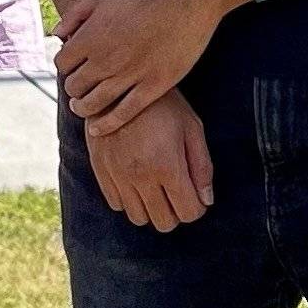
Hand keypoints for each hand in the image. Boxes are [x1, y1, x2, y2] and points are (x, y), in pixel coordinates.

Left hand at [57, 0, 235, 130]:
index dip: (64, 66)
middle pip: (75, 86)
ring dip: (83, 108)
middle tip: (78, 88)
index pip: (62, 64)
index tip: (72, 67)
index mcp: (90, 37)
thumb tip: (56, 35)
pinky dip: (107, 124)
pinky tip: (98, 128)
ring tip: (82, 107)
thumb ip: (75, 15)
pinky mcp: (155, 86)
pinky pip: (125, 113)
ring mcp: (130, 74)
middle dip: (73, 87)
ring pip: (94, 103)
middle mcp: (106, 59)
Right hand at [85, 89, 215, 230]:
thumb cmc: (162, 105)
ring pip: (138, 218)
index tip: (195, 194)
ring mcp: (117, 175)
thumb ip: (202, 166)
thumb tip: (207, 200)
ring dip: (151, 209)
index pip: (189, 213)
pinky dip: (129, 200)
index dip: (197, 208)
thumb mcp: (192, 128)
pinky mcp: (100, 170)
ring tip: (156, 188)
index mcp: (167, 165)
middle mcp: (140, 176)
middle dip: (175, 212)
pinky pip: (116, 204)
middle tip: (176, 192)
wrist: (119, 85)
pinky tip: (136, 182)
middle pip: (164, 222)